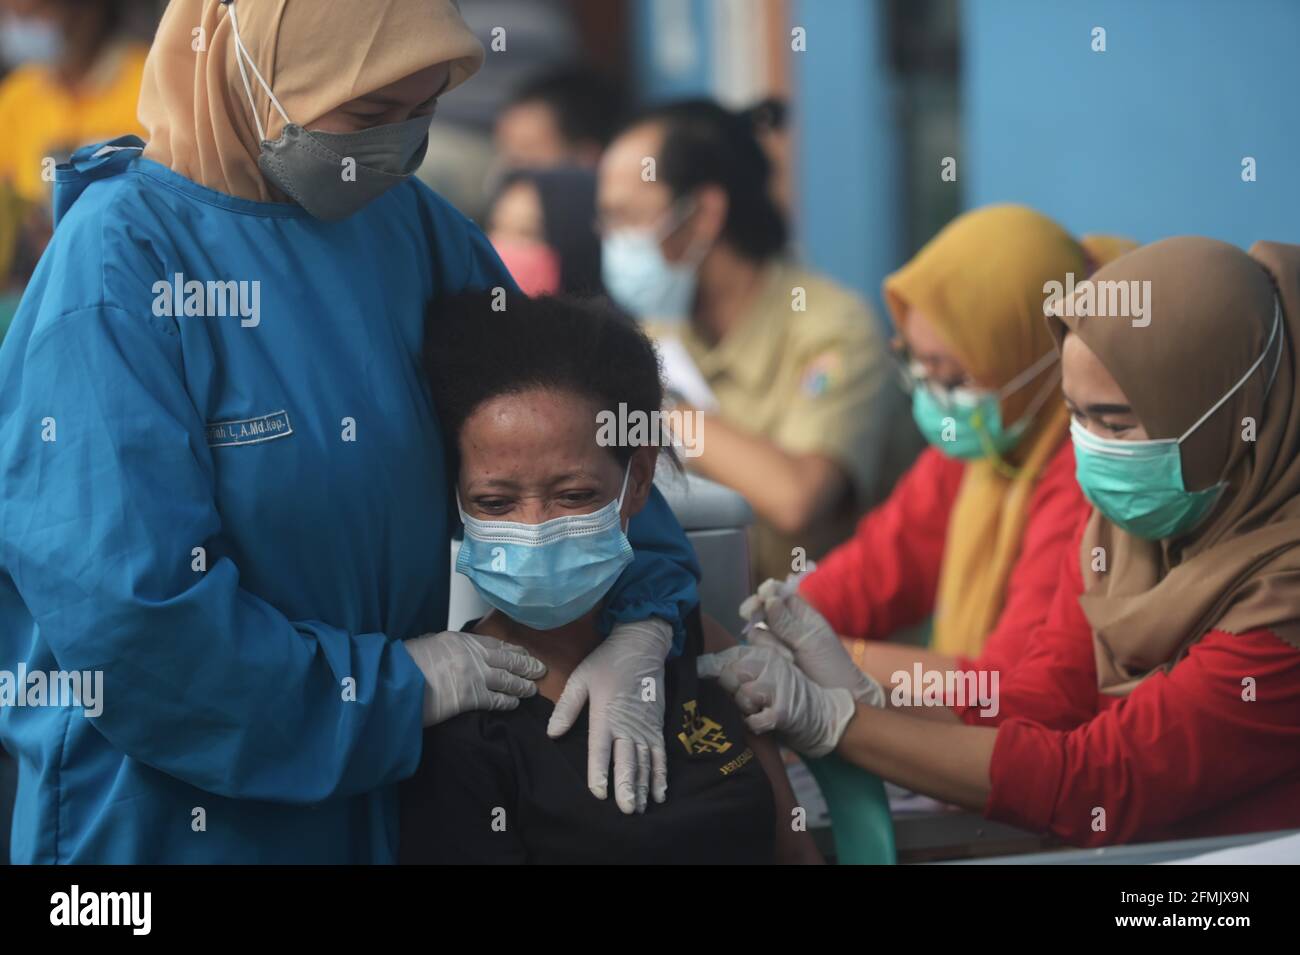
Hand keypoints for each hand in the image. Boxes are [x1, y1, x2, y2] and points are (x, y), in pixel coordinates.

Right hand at [404, 631, 545, 726]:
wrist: (396, 681)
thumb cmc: (403, 665)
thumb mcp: (426, 646)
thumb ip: (444, 649)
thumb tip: (450, 654)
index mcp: (461, 640)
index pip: (494, 644)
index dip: (513, 650)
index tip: (523, 653)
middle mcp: (472, 654)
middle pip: (508, 659)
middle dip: (526, 665)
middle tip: (540, 669)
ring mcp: (475, 675)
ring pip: (508, 679)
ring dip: (523, 684)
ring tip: (533, 688)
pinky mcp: (472, 697)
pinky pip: (497, 699)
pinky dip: (508, 701)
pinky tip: (515, 704)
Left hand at [548, 618, 671, 814]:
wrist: (641, 645)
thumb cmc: (606, 662)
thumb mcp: (580, 678)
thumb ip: (567, 707)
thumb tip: (552, 733)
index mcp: (605, 715)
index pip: (601, 749)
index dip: (600, 772)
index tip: (599, 793)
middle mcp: (627, 725)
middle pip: (628, 760)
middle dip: (627, 787)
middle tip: (627, 810)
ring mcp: (645, 727)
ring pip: (645, 762)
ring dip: (644, 786)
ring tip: (640, 808)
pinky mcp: (657, 726)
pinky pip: (660, 755)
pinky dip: (661, 774)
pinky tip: (660, 793)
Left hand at [698, 644, 856, 756]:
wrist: (825, 716)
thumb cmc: (786, 697)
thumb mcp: (766, 674)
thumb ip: (739, 669)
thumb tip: (701, 668)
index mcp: (762, 655)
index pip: (725, 657)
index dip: (705, 668)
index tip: (691, 672)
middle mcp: (770, 665)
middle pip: (727, 677)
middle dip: (728, 693)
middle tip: (741, 701)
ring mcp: (777, 687)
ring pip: (740, 698)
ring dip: (742, 710)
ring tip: (755, 711)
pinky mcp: (783, 711)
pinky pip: (754, 720)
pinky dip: (753, 725)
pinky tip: (760, 723)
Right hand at [741, 577, 884, 707]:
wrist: (833, 700)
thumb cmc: (831, 667)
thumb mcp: (812, 642)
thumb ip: (787, 622)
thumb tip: (769, 599)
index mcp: (801, 615)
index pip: (780, 594)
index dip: (769, 591)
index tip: (764, 593)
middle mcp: (785, 627)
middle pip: (762, 610)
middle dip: (754, 609)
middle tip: (749, 614)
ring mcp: (775, 645)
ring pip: (756, 631)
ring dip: (767, 641)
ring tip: (788, 658)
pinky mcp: (768, 662)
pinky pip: (756, 652)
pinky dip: (763, 654)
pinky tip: (776, 663)